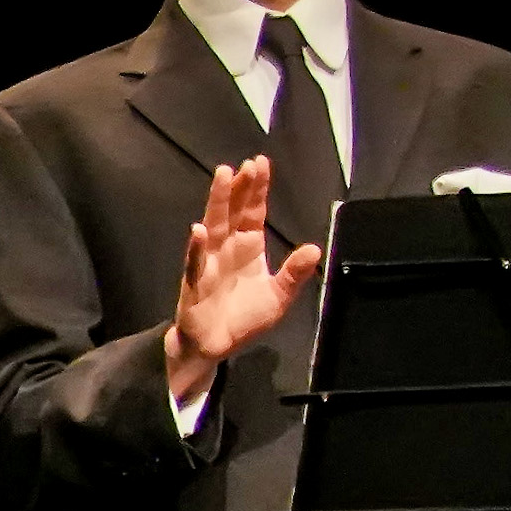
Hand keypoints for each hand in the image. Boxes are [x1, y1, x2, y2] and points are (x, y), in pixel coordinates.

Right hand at [164, 155, 319, 407]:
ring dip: (217, 202)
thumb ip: (294, 274)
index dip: (257, 189)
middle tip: (248, 164)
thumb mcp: (278, 298)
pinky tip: (199, 230)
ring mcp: (207, 264)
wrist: (213, 347)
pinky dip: (196, 248)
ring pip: (213, 227)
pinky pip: (194, 264)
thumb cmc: (243, 320)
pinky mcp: (194, 285)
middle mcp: (226, 249)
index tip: (261, 163)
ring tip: (223, 177)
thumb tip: (316, 249)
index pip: (253, 212)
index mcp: (247, 248)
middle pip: (232, 212)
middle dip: (240, 187)